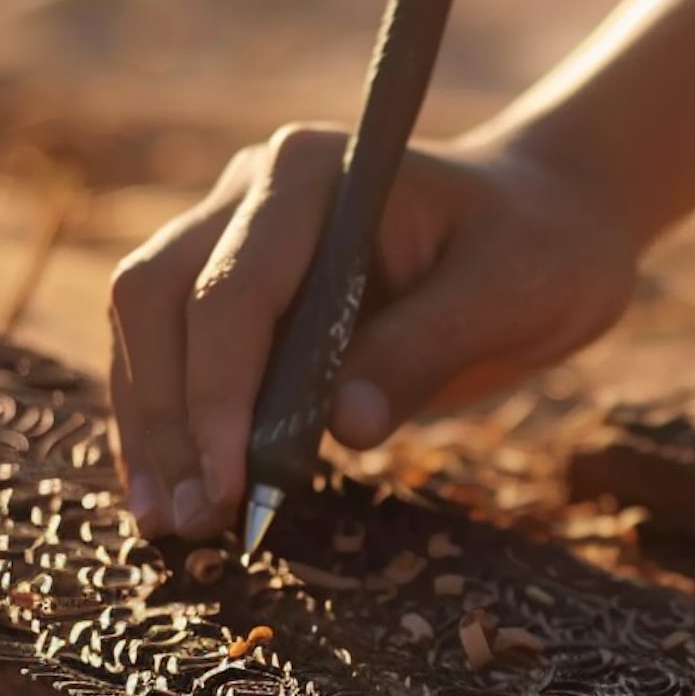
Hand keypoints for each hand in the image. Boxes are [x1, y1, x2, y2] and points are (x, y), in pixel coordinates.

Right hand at [108, 129, 638, 537]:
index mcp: (313, 173)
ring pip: (149, 327)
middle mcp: (252, 190)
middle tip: (188, 520)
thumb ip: (422, 353)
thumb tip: (342, 427)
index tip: (227, 486)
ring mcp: (235, 232)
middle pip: (158, 300)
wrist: (545, 225)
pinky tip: (173, 490)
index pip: (233, 290)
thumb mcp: (506, 298)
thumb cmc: (537, 250)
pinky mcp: (240, 286)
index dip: (218, 395)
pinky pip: (178, 352)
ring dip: (151, 428)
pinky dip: (170, 422)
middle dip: (167, 417)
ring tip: (168, 522)